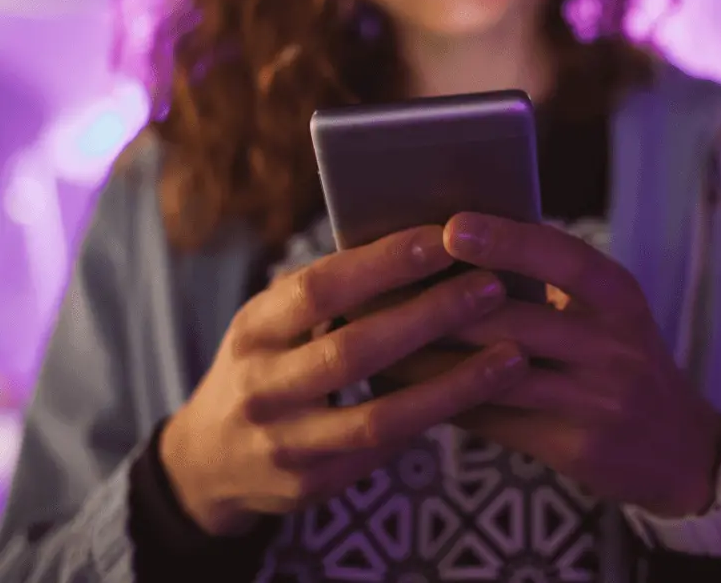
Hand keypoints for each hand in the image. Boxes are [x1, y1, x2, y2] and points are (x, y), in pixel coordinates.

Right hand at [160, 225, 527, 535]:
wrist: (208, 458)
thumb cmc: (261, 363)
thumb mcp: (271, 321)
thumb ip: (326, 293)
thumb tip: (415, 246)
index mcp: (254, 328)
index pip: (320, 288)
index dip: (383, 263)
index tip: (442, 236)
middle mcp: (261, 386)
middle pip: (354, 350)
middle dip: (430, 316)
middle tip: (491, 286)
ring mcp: (285, 443)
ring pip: (379, 416)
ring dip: (453, 384)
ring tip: (512, 354)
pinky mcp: (310, 485)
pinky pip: (384, 450)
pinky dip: (434, 419)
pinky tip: (479, 396)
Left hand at [386, 213, 720, 517]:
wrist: (681, 450)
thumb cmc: (623, 357)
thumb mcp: (608, 310)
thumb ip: (551, 280)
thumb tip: (458, 243)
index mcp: (618, 297)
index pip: (565, 259)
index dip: (509, 241)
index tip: (452, 227)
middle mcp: (612, 346)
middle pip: (517, 320)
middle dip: (442, 305)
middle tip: (380, 287)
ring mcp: (595, 403)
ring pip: (494, 374)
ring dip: (427, 357)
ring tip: (374, 336)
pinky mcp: (572, 449)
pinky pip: (492, 420)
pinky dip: (442, 400)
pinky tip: (401, 387)